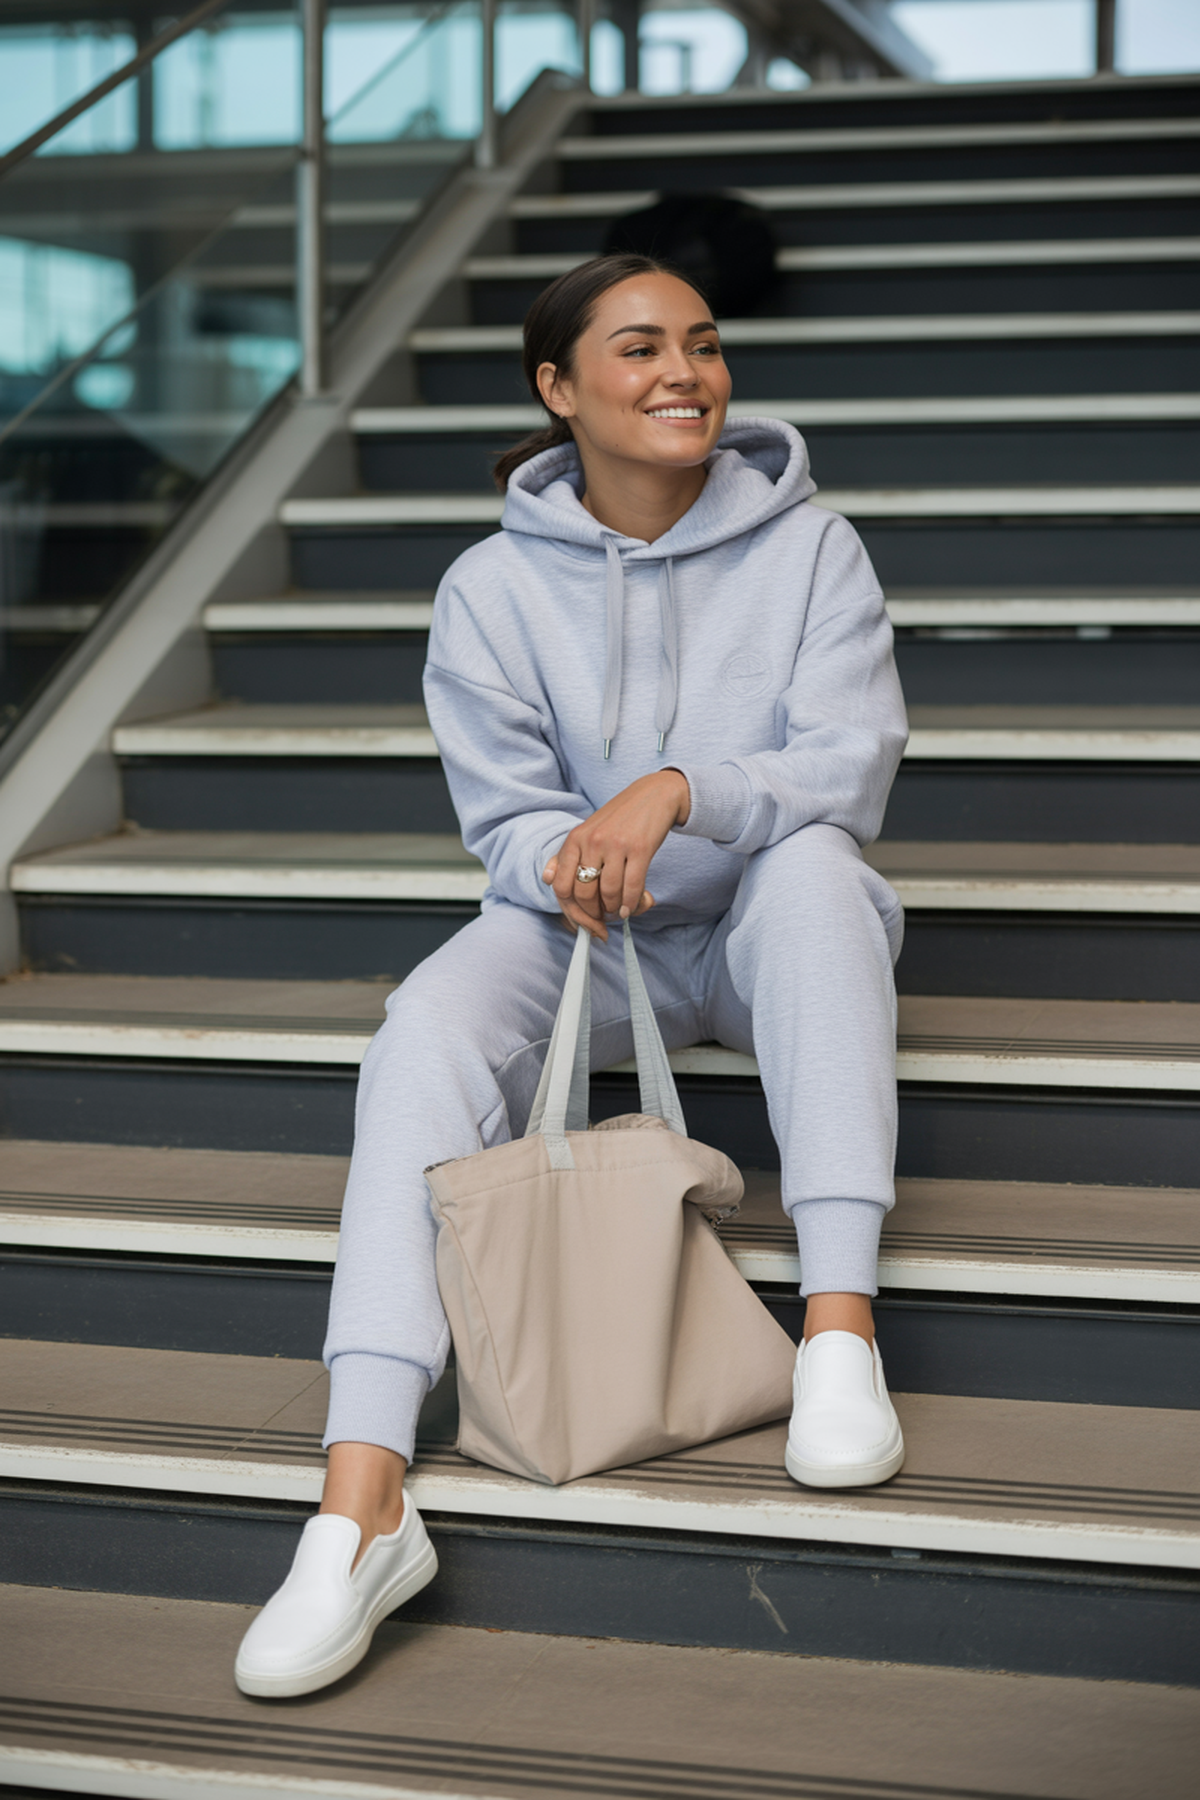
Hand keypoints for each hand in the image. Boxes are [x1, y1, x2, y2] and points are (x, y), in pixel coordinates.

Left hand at [542, 769, 690, 939]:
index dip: (571, 909)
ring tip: (618, 910)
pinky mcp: (640, 848)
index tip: (582, 917)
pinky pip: (632, 887)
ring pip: (609, 893)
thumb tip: (546, 879)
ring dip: (614, 909)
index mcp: (575, 838)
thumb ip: (566, 856)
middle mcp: (592, 841)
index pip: (561, 885)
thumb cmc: (618, 819)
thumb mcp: (586, 831)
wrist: (653, 795)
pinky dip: (631, 903)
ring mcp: (616, 844)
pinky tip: (632, 907)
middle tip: (602, 918)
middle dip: (593, 914)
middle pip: (584, 894)